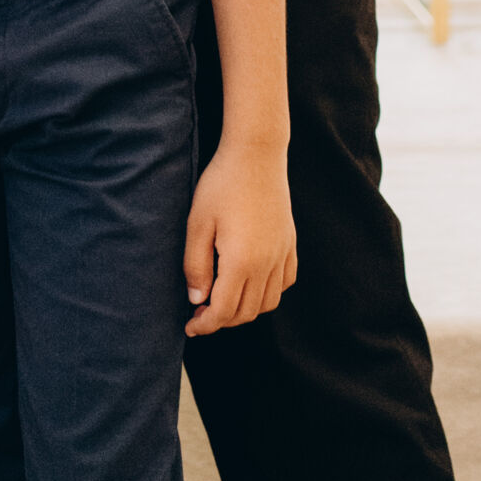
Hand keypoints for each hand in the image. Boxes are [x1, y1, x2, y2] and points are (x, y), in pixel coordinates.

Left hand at [183, 143, 295, 336]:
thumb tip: (197, 301)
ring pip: (268, 303)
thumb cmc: (222, 184)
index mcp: (242, 262)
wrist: (256, 153)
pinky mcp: (291, 244)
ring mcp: (283, 255)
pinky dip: (268, 293)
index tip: (190, 327)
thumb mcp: (198, 222)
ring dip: (245, 310)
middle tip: (199, 313)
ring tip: (222, 300)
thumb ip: (195, 265)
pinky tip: (251, 283)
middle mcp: (268, 265)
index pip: (224, 311)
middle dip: (222, 320)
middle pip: (247, 312)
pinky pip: (284, 283)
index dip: (205, 325)